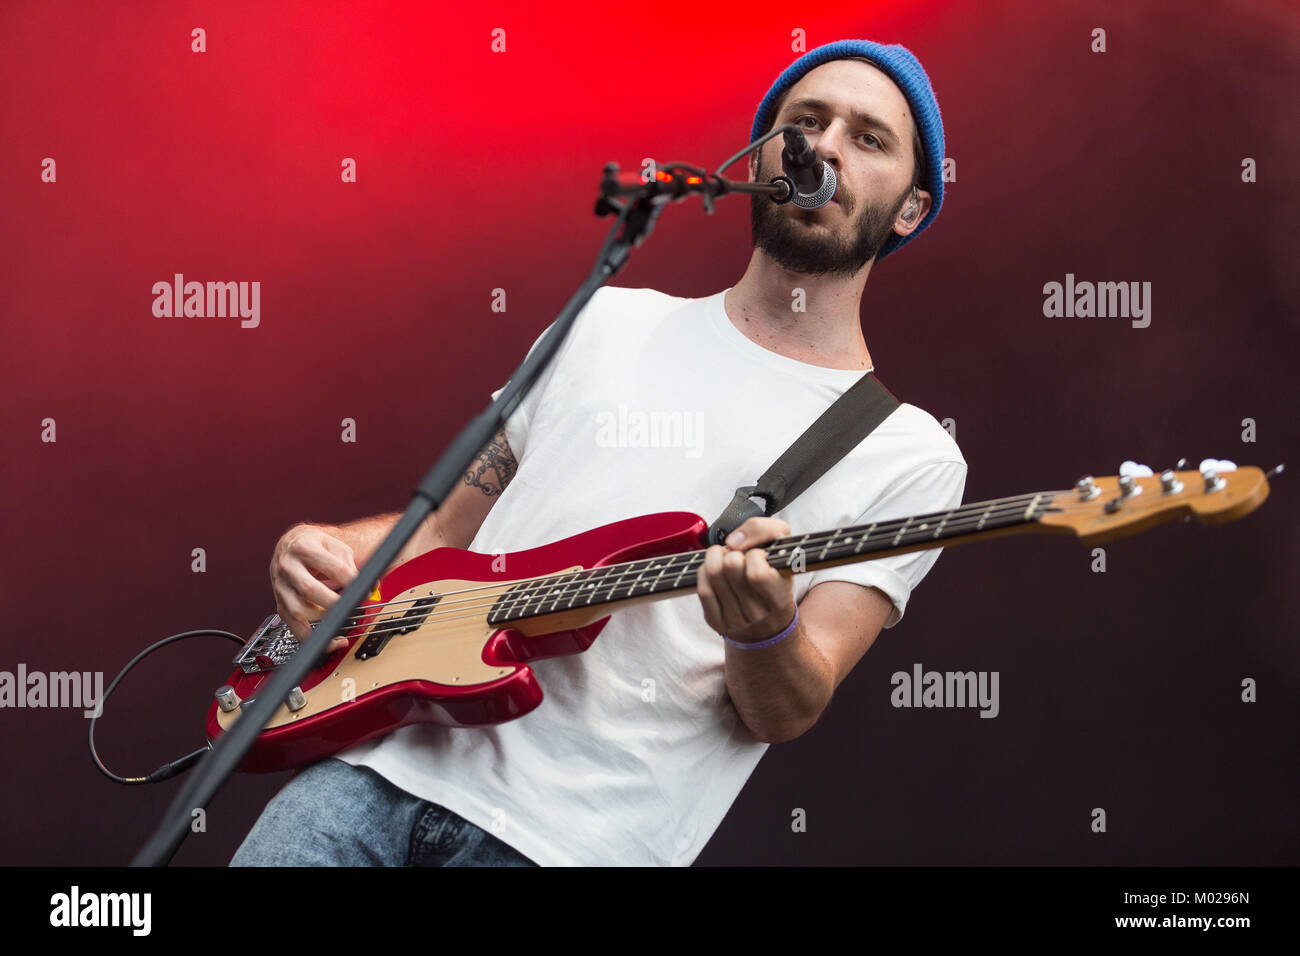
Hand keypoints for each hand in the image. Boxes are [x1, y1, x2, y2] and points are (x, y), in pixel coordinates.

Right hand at [270, 524, 358, 647]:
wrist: (290, 544)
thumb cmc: (315, 545)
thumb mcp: (335, 545)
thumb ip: (350, 564)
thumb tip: (369, 586)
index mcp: (303, 547)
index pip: (332, 567)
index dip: (352, 581)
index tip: (365, 589)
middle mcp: (288, 566)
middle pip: (309, 589)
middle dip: (335, 602)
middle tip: (352, 606)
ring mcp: (281, 586)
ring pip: (297, 610)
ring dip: (322, 619)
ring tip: (340, 618)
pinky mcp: (280, 603)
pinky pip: (292, 626)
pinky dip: (311, 637)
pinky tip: (330, 639)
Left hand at [696, 516, 796, 644]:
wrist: (768, 616)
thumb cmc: (775, 574)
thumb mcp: (782, 545)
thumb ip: (764, 530)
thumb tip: (733, 541)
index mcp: (779, 596)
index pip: (757, 573)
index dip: (755, 554)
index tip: (759, 555)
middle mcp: (758, 612)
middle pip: (730, 566)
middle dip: (734, 552)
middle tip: (741, 556)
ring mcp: (736, 619)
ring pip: (713, 573)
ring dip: (717, 558)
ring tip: (727, 559)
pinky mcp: (717, 621)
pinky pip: (703, 589)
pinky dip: (705, 572)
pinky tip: (716, 571)